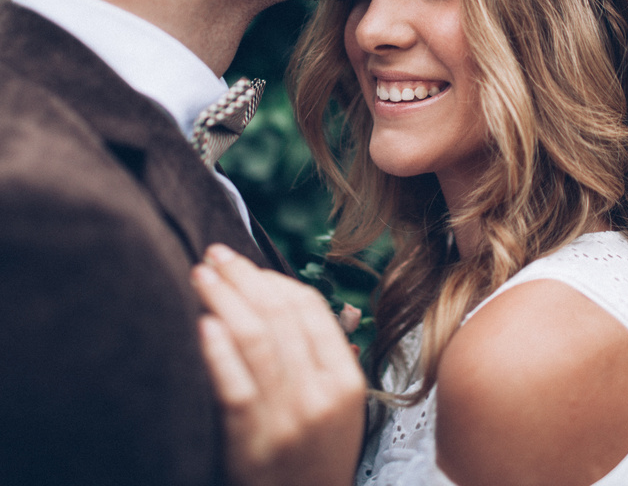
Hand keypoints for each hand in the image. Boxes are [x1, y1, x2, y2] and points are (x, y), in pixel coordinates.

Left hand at [192, 245, 366, 485]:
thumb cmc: (316, 455)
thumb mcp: (339, 406)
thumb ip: (321, 352)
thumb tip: (284, 295)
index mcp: (344, 379)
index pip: (309, 309)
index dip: (273, 279)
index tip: (246, 264)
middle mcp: (319, 394)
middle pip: (278, 315)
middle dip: (244, 277)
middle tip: (215, 254)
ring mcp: (286, 419)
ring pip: (255, 340)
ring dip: (224, 299)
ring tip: (201, 275)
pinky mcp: (251, 443)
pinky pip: (233, 386)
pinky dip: (218, 351)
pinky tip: (203, 323)